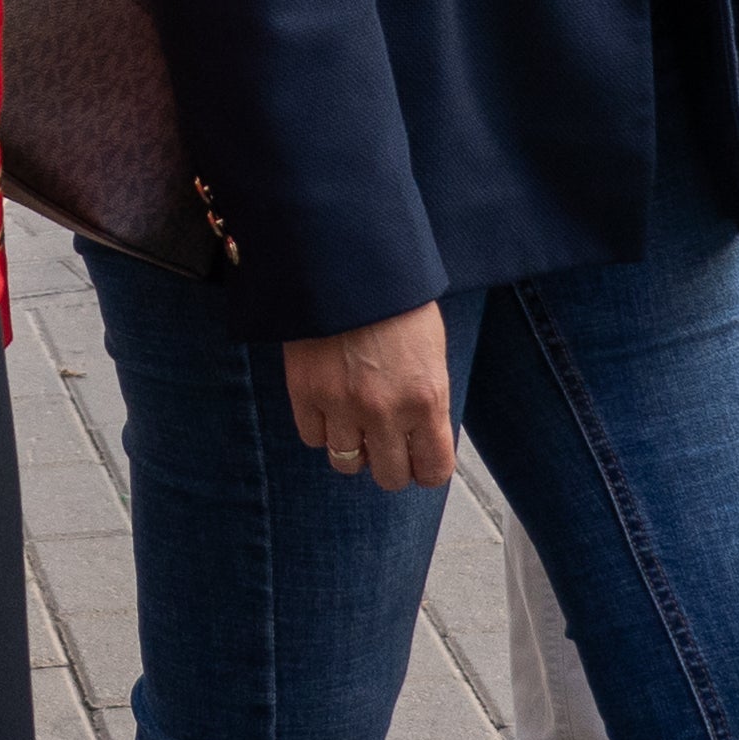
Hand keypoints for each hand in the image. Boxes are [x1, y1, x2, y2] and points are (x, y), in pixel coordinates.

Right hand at [283, 305, 455, 489]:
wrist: (349, 262)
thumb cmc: (397, 300)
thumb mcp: (431, 351)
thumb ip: (428, 399)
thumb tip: (423, 436)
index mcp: (427, 398)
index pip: (434, 469)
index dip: (427, 470)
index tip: (421, 461)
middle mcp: (385, 411)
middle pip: (390, 477)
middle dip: (392, 464)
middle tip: (388, 444)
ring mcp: (341, 405)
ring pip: (347, 463)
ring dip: (355, 449)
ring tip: (357, 424)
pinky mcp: (305, 392)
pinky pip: (313, 438)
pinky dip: (322, 428)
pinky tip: (331, 407)